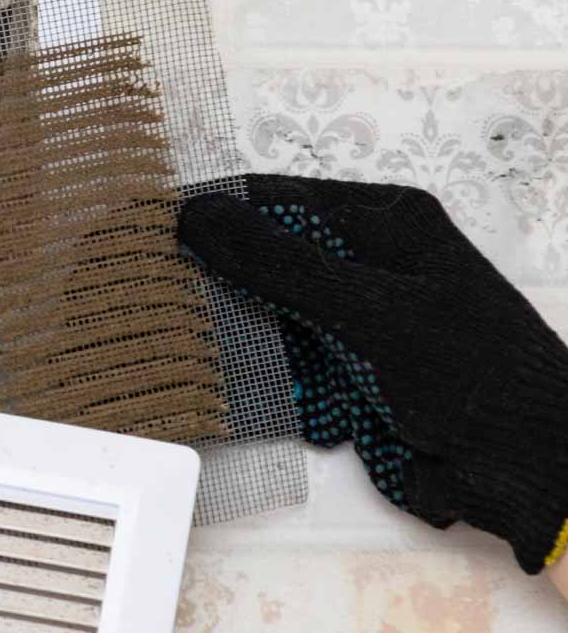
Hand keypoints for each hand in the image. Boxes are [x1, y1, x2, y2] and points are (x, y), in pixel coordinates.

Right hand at [179, 175, 567, 574]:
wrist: (533, 472)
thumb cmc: (467, 373)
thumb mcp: (366, 308)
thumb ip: (276, 261)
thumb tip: (191, 210)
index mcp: (381, 223)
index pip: (274, 198)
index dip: (211, 210)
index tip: (143, 229)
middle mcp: (365, 264)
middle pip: (266, 259)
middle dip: (217, 282)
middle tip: (155, 298)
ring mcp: (357, 323)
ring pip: (270, 318)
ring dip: (242, 342)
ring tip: (194, 354)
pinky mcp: (352, 376)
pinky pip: (290, 369)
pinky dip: (275, 387)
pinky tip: (266, 400)